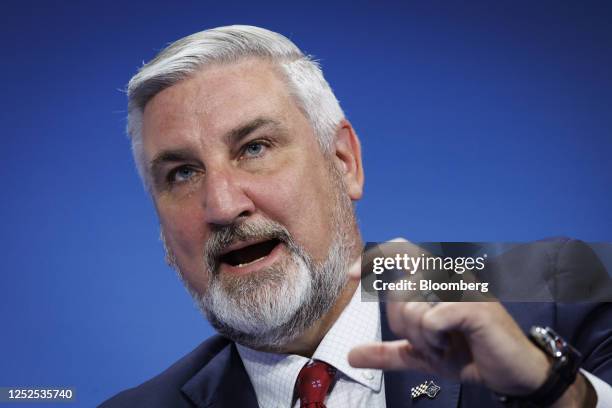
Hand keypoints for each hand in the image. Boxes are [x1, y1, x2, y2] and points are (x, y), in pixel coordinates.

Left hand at [346, 239, 550, 396]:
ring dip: (420, 338)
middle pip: (397, 289)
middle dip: (402, 324)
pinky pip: (429, 320)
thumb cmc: (471, 356)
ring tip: (443, 345)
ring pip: (411, 306)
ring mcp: (463, 288)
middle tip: (427, 341)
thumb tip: (350, 356)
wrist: (514, 375)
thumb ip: (387, 352)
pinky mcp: (474, 306)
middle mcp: (449, 276)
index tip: (351, 275)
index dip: (373, 257)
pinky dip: (432, 341)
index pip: (401, 251)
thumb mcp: (421, 354)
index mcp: (437, 280)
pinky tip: (451, 346)